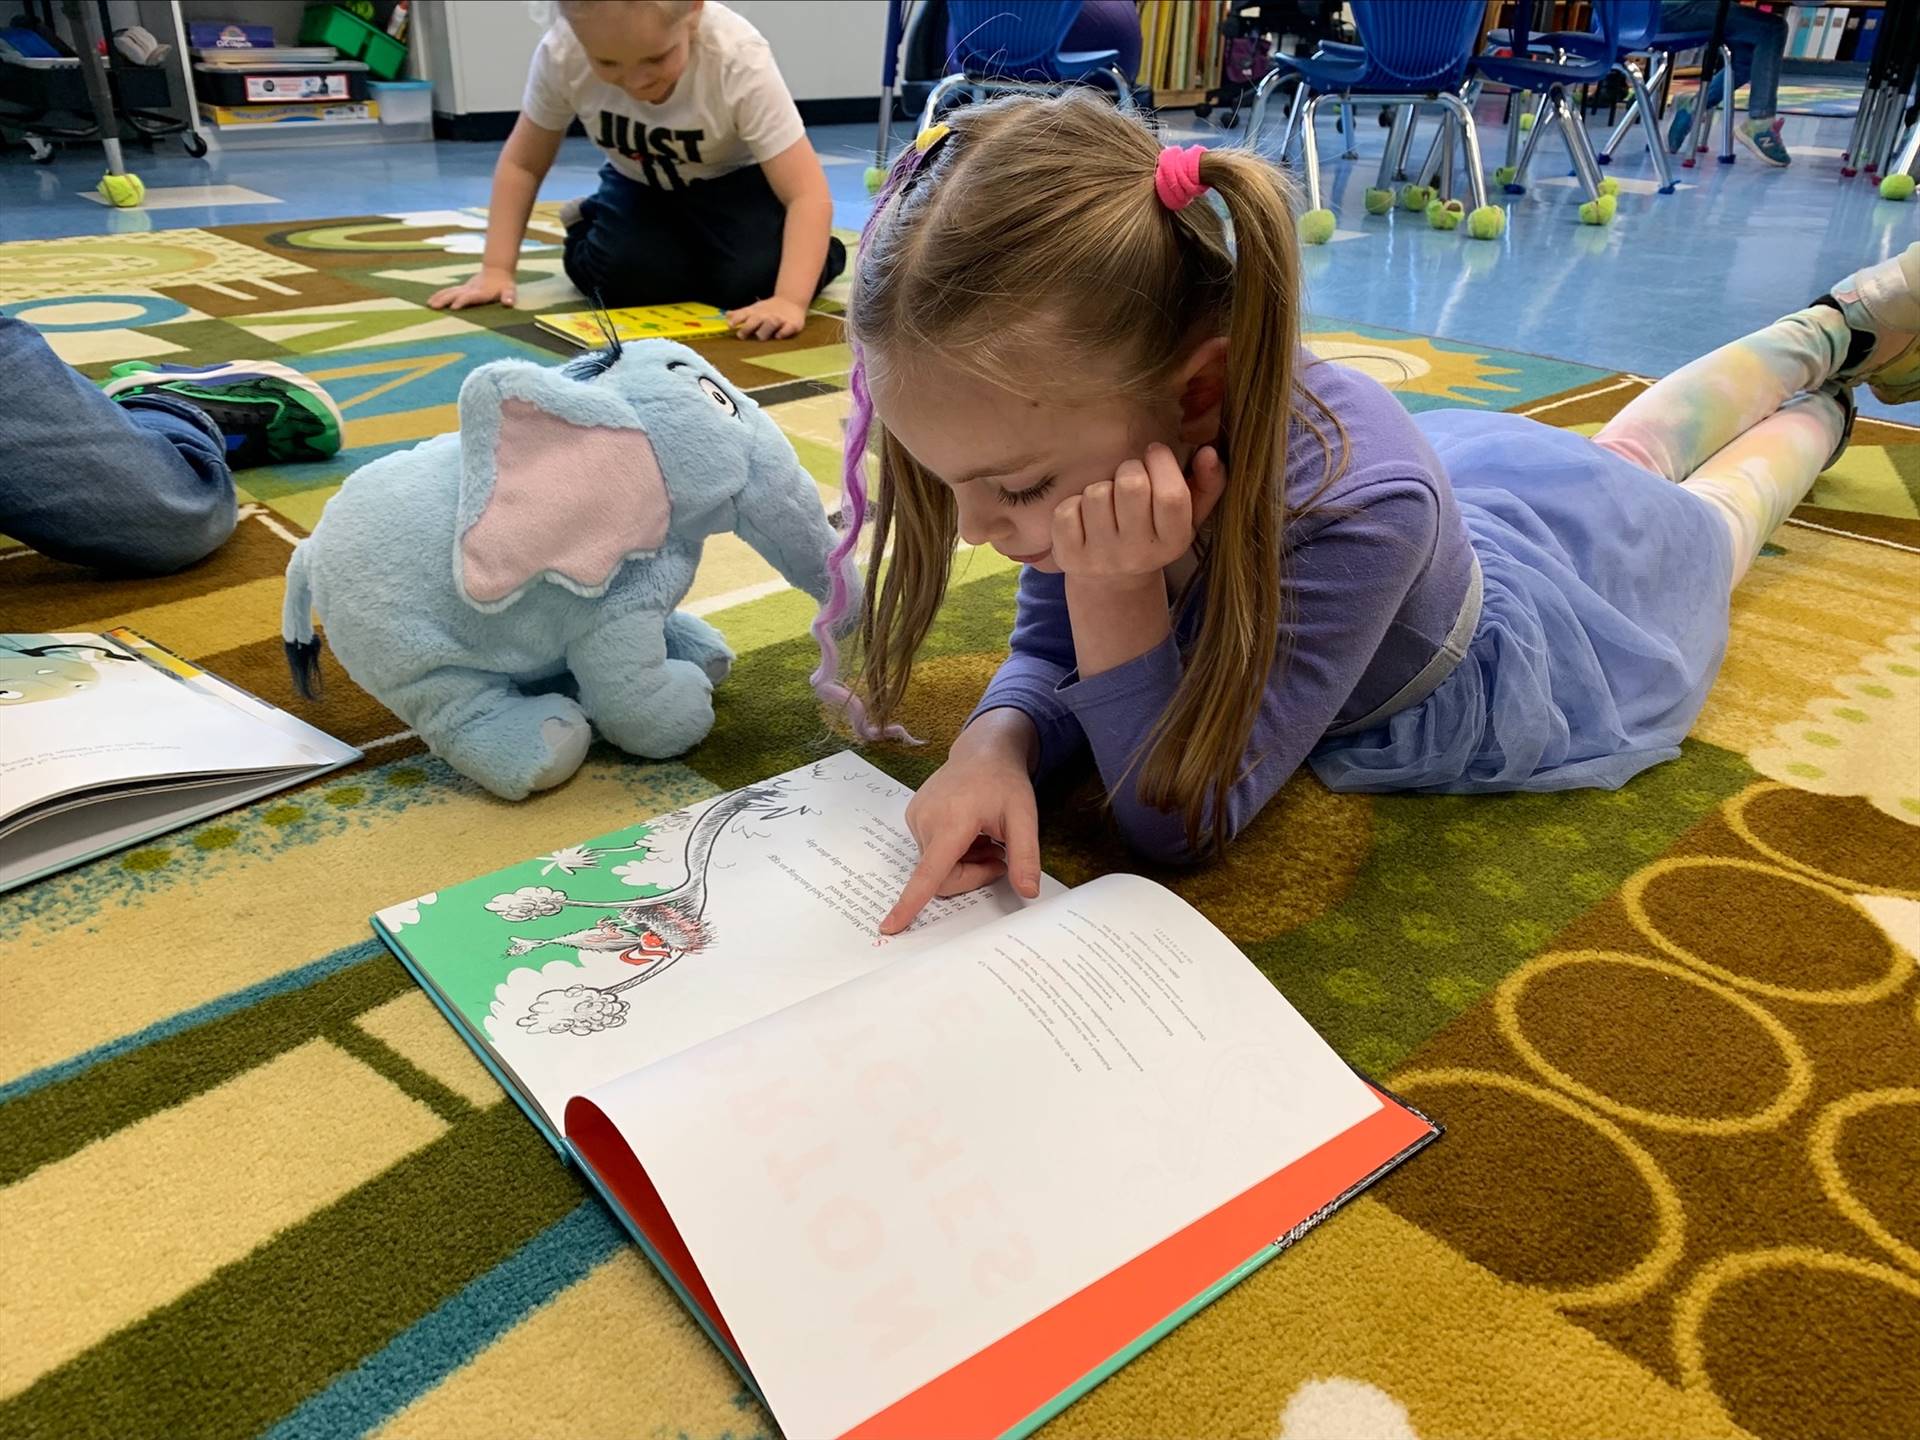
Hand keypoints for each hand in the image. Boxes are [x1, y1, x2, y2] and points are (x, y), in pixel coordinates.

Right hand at [429, 266, 516, 310]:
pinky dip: (439, 295)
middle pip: (455, 294)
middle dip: (445, 300)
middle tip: (434, 307)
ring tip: (429, 305)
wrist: (497, 270)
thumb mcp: (510, 291)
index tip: (454, 307)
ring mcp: (465, 288)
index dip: (463, 300)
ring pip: (450, 292)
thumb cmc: (505, 285)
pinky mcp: (462, 288)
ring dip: (439, 298)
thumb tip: (509, 303)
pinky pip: (449, 292)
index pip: (470, 296)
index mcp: (481, 292)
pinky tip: (431, 301)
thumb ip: (509, 296)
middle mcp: (470, 289)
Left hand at [726, 295, 806, 340]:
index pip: (744, 314)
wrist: (791, 301)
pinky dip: (783, 332)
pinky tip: (778, 336)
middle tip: (741, 335)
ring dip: (765, 330)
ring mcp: (779, 319)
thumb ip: (740, 314)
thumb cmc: (769, 309)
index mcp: (756, 312)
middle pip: (755, 320)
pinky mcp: (792, 324)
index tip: (730, 325)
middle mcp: (766, 315)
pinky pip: (787, 329)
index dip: (736, 319)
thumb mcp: (754, 309)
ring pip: (771, 324)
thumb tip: (726, 316)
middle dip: (748, 327)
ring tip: (760, 336)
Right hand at [881, 712, 1040, 934]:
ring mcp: (916, 818)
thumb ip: (1025, 856)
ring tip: (984, 836)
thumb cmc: (1004, 783)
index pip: (929, 872)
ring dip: (965, 862)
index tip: (890, 926)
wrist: (983, 751)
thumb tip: (1028, 893)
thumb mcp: (1025, 817)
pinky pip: (931, 852)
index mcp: (951, 821)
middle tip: (1000, 858)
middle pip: (942, 876)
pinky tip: (969, 830)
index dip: (910, 903)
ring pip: (937, 867)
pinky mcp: (913, 817)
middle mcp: (926, 820)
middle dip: (972, 876)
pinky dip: (953, 851)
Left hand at [1051, 443, 1227, 586]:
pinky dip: (1074, 505)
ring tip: (1109, 502)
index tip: (1155, 452)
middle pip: (1131, 485)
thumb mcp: (1188, 517)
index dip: (1162, 463)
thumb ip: (1208, 484)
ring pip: (1097, 493)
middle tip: (1130, 477)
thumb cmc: (1154, 534)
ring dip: (1102, 488)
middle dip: (1129, 469)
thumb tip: (1210, 452)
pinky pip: (1067, 510)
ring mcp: (1102, 558)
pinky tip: (1085, 517)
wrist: (1114, 582)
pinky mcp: (1070, 557)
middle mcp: (1138, 554)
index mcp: (1173, 542)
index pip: (1171, 496)